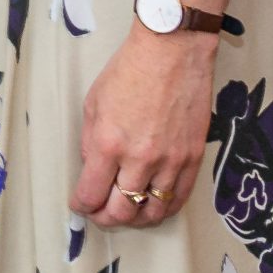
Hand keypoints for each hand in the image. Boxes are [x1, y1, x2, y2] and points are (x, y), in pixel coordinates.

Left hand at [72, 25, 214, 228]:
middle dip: (106, 218)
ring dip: (136, 219)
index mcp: (110, 144)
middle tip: (100, 214)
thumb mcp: (93, 105)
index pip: (92, 194)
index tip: (79, 205)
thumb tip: (94, 171)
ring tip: (126, 214)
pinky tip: (154, 207)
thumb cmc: (128, 72)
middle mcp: (141, 159)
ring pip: (153, 211)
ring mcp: (171, 162)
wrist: (172, 54)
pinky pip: (179, 198)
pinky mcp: (193, 158)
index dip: (82, 206)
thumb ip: (92, 143)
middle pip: (123, 211)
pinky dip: (164, 209)